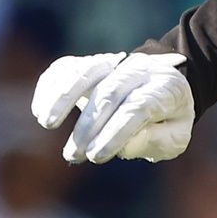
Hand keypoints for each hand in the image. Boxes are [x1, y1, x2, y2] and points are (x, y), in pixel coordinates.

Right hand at [30, 52, 194, 163]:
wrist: (161, 85)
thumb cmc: (167, 119)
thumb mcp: (175, 137)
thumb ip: (157, 140)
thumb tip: (126, 143)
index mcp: (167, 87)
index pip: (138, 107)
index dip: (115, 132)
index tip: (96, 156)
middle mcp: (141, 69)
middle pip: (110, 91)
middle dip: (88, 125)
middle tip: (74, 154)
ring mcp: (115, 62)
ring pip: (86, 70)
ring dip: (63, 96)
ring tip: (47, 123)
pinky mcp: (92, 62)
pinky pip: (67, 67)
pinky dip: (52, 85)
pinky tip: (41, 110)